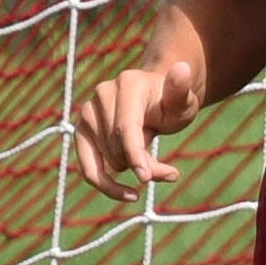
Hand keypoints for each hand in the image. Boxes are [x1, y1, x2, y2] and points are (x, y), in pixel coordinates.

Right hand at [71, 51, 201, 195]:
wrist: (155, 99)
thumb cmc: (171, 102)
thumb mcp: (183, 100)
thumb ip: (180, 91)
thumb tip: (182, 68)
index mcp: (127, 85)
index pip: (126, 127)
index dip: (135, 154)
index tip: (146, 178)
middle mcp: (101, 95)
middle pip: (119, 148)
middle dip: (144, 165)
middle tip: (168, 170)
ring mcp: (88, 113)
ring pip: (108, 162)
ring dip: (133, 171)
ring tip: (152, 164)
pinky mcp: (81, 132)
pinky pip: (89, 169)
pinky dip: (107, 186)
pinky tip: (129, 195)